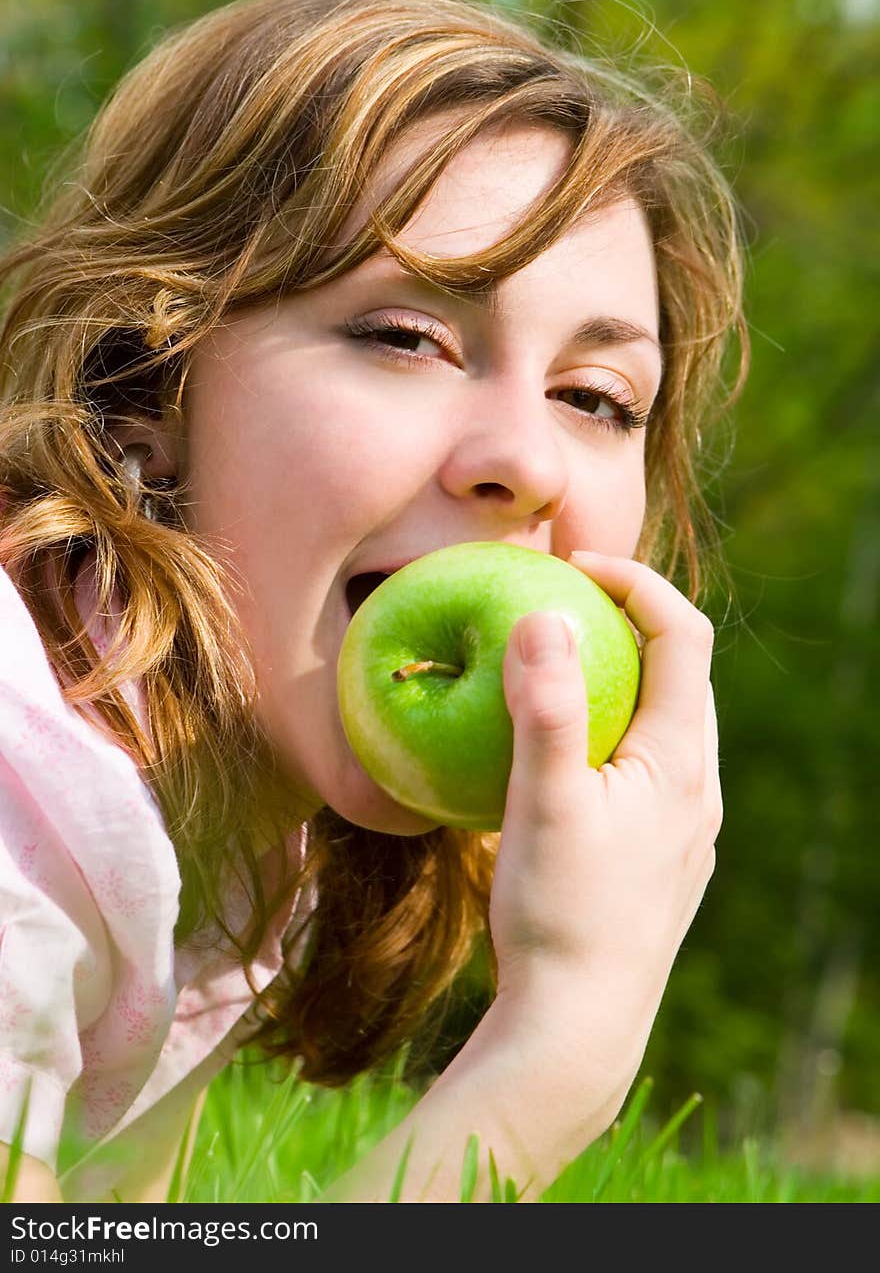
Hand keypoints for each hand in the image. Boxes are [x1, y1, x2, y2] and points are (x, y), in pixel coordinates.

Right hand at [489, 551, 721, 1030]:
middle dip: (630, 621)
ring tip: (557, 670)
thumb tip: (542, 615)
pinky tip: (560, 759)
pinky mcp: (664, 859)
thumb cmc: (558, 915)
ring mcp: (687, 828)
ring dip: (623, 679)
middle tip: (562, 602)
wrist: (579, 1028)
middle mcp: (699, 788)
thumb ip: (543, 708)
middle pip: (682, 672)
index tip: (573, 566)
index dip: (636, 581)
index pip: (682, 633)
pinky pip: (648, 768)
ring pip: (667, 723)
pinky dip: (613, 732)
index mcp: (681, 760)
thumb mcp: (543, 804)